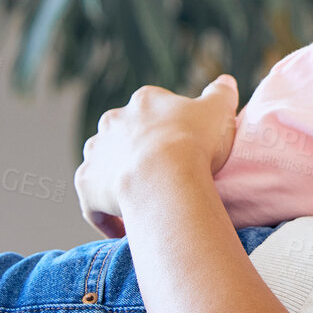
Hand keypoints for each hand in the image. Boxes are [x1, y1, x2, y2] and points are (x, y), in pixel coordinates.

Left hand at [75, 76, 239, 238]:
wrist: (164, 175)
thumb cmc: (195, 140)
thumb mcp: (219, 110)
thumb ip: (221, 93)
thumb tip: (225, 81)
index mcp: (145, 102)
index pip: (153, 109)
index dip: (170, 126)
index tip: (185, 144)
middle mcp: (113, 122)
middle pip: (124, 133)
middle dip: (138, 149)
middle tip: (165, 172)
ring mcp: (96, 153)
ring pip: (104, 164)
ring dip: (118, 179)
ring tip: (143, 199)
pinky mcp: (87, 185)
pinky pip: (93, 203)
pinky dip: (106, 216)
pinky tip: (122, 231)